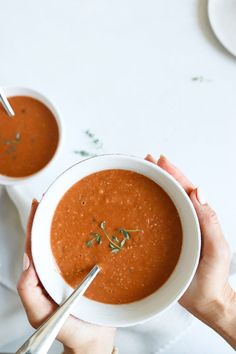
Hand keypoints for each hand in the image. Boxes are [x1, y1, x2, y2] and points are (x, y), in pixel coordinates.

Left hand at [17, 200, 115, 353]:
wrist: (92, 339)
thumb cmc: (67, 330)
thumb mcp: (40, 315)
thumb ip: (29, 293)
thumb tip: (28, 265)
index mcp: (42, 275)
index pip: (35, 245)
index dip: (34, 225)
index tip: (37, 206)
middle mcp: (56, 268)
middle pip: (51, 238)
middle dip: (50, 216)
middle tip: (53, 197)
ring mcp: (73, 268)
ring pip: (69, 241)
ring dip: (68, 222)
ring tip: (70, 204)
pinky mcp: (90, 270)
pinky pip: (88, 249)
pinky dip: (88, 235)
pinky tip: (93, 225)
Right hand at [145, 154, 235, 348]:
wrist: (206, 301)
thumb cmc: (213, 277)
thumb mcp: (216, 248)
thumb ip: (209, 221)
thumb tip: (198, 191)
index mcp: (200, 217)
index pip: (185, 189)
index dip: (173, 173)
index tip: (159, 160)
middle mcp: (187, 220)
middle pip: (173, 191)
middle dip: (160, 174)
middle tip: (146, 161)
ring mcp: (175, 229)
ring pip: (163, 203)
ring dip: (153, 187)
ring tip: (141, 174)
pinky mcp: (164, 242)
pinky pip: (155, 220)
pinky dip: (146, 208)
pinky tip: (136, 205)